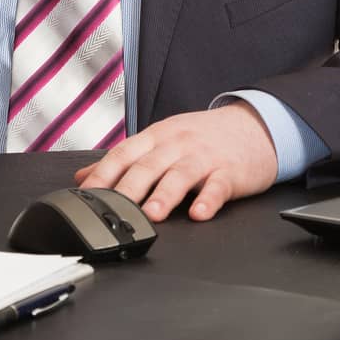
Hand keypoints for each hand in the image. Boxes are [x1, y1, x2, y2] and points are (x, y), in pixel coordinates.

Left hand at [73, 102, 278, 222]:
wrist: (255, 125)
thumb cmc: (204, 137)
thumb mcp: (161, 140)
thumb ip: (123, 159)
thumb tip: (83, 176)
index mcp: (157, 137)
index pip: (123, 154)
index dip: (102, 176)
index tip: (85, 198)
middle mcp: (177, 144)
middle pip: (148, 166)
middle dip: (129, 188)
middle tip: (114, 210)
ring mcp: (205, 156)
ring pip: (181, 174)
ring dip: (165, 195)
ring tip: (152, 214)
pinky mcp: (231, 171)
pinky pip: (218, 186)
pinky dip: (208, 199)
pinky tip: (199, 212)